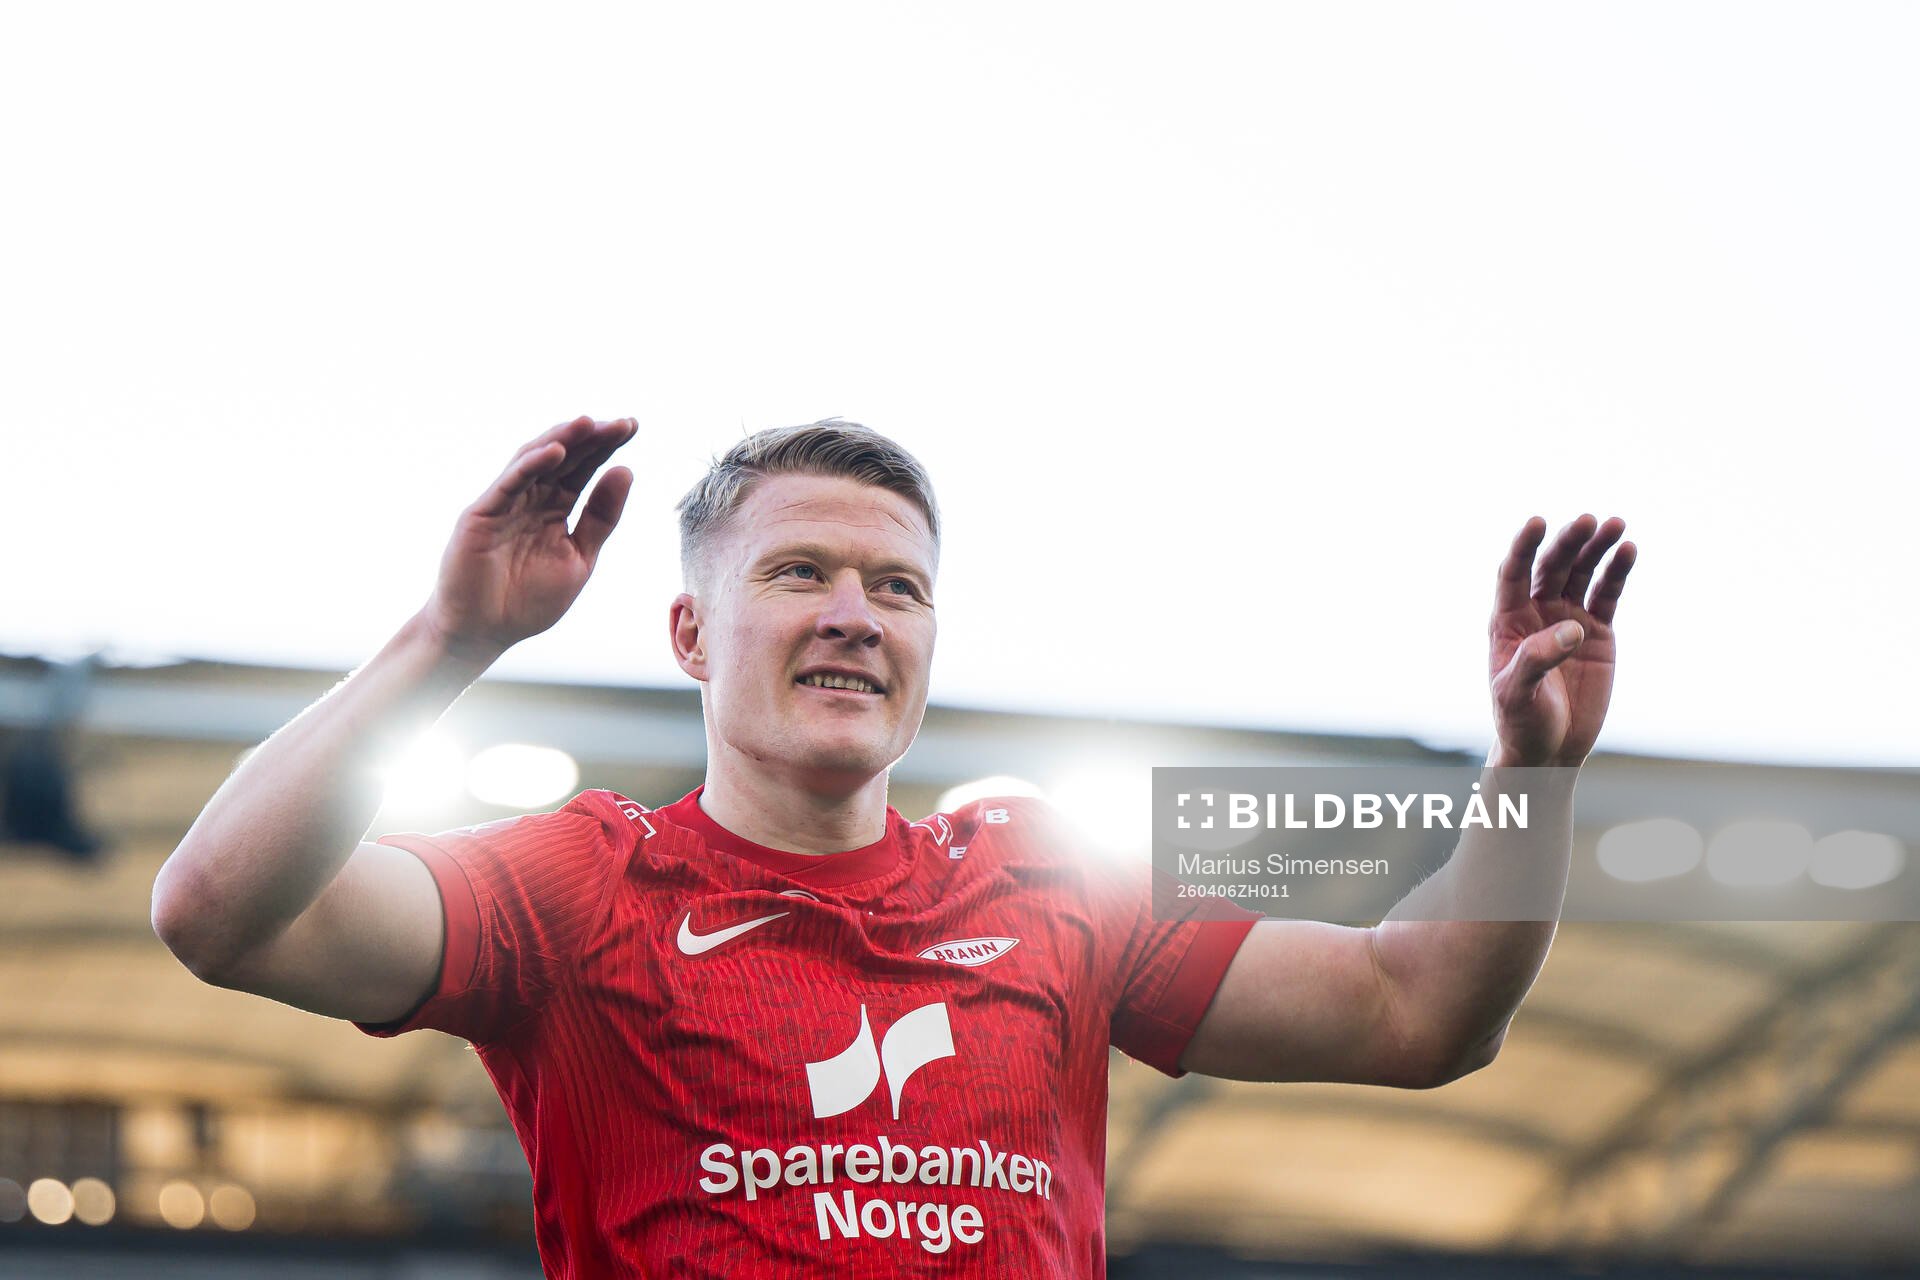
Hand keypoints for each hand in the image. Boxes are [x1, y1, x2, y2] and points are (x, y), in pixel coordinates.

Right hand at [421, 415, 637, 663]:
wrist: (483, 632)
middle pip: (564, 460)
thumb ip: (601, 518)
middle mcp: (530, 499)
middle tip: (623, 423)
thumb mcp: (579, 558)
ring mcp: (505, 503)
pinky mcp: (482, 514)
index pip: (584, 470)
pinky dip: (531, 465)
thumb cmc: (527, 601)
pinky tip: (556, 451)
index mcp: (555, 509)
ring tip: (589, 423)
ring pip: (535, 462)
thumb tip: (625, 472)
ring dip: (562, 441)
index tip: (633, 426)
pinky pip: (509, 483)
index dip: (606, 448)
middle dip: (591, 438)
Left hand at [1488, 514, 1635, 767]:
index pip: (1512, 573)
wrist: (1549, 748)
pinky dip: (1617, 572)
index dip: (1524, 547)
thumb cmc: (1521, 721)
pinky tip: (1628, 550)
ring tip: (1616, 525)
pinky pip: (1607, 594)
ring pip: (1582, 573)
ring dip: (1597, 548)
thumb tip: (1571, 628)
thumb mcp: (1517, 694)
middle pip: (1552, 567)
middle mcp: (1536, 613)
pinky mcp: (1597, 631)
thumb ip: (1537, 659)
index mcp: (1507, 621)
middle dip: (1569, 542)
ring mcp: (1568, 619)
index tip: (1538, 521)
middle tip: (1589, 521)